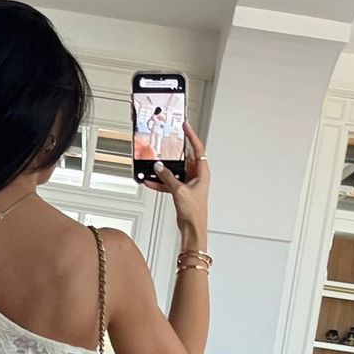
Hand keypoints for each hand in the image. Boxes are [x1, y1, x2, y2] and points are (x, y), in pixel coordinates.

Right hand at [144, 122, 208, 238]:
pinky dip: (160, 181)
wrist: (193, 228)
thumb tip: (160, 167)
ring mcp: (188, 183)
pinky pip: (169, 182)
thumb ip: (168, 177)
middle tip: (165, 144)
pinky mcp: (181, 191)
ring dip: (163, 170)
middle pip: (184, 158)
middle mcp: (196, 176)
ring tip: (153, 165)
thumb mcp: (179, 191)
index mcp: (202, 172)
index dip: (192, 136)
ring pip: (174, 171)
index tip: (185, 126)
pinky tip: (151, 181)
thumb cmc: (195, 211)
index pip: (198, 148)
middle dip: (173, 153)